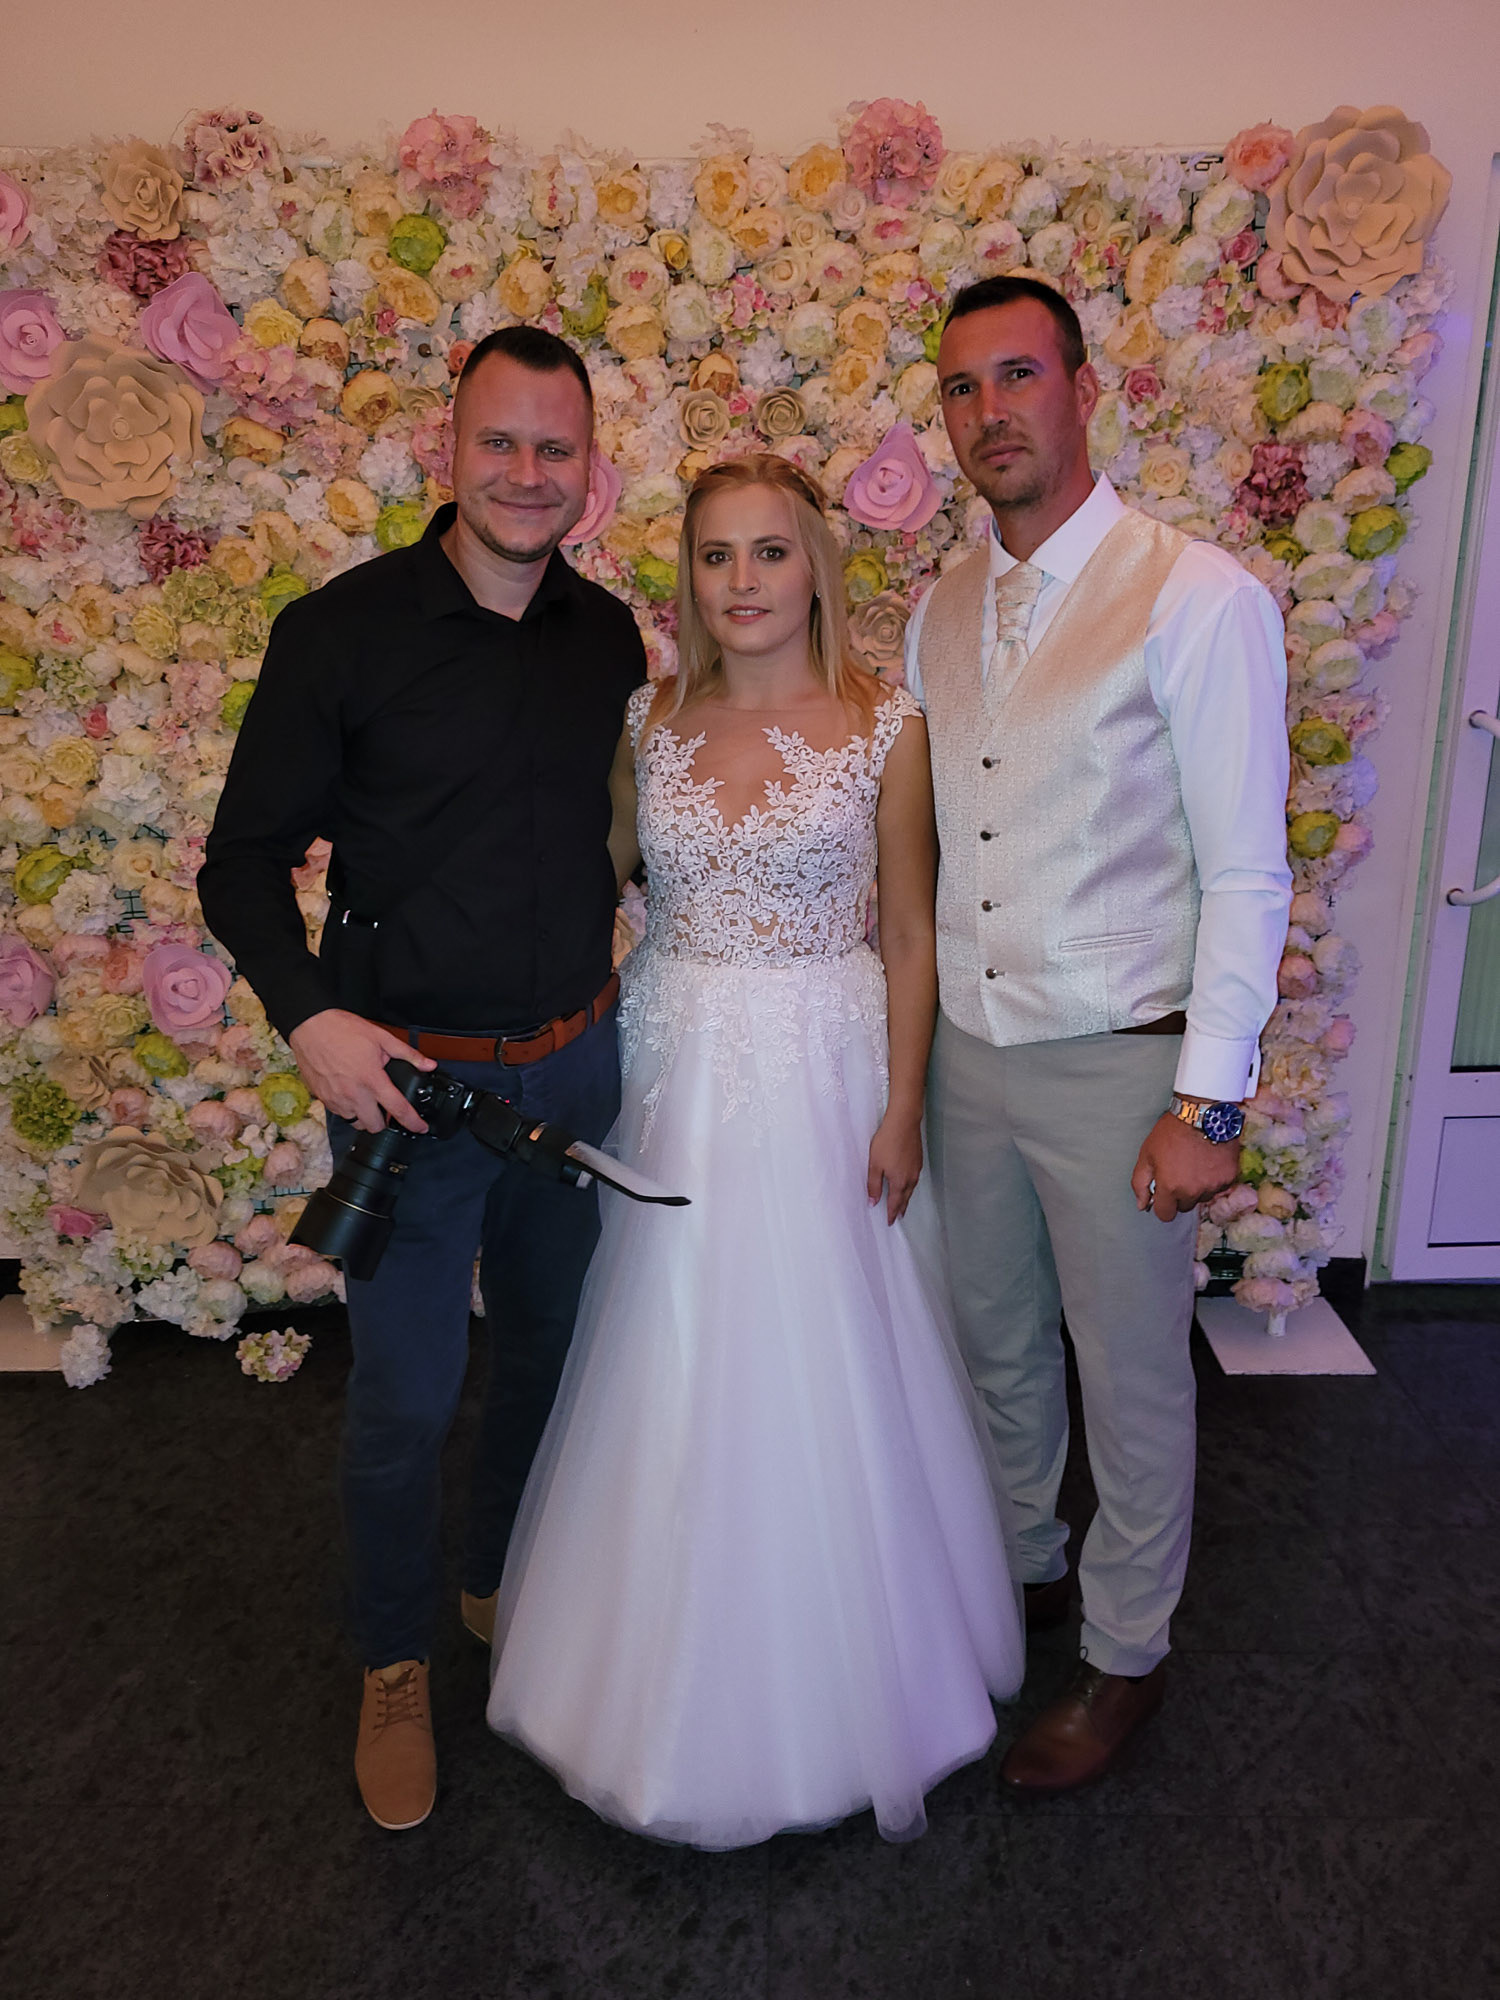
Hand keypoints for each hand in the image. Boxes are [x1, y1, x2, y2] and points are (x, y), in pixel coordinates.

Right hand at [287, 1009, 435, 1134]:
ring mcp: (336, 1098)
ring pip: (355, 1123)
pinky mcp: (322, 1098)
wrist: (310, 1026)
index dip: (413, 1122)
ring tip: (366, 1099)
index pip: (397, 1109)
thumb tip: (428, 1064)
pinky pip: (339, 1114)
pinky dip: (348, 1109)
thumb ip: (407, 1054)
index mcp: (371, 1079)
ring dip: (364, 1116)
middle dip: (384, 1122)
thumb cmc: (342, 1029)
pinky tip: (350, 1093)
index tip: (420, 1128)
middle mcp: (353, 1094)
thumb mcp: (381, 1037)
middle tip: (386, 1108)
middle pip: (374, 1126)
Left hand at [867, 1110, 922, 1225]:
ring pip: (911, 1189)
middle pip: (905, 1198)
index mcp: (899, 1182)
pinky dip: (910, 1187)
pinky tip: (908, 1184)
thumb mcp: (874, 1165)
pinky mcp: (918, 1160)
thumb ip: (873, 1185)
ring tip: (903, 1205)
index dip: (891, 1213)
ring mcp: (916, 1169)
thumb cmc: (887, 1142)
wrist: (904, 1123)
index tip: (889, 1222)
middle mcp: (910, 1178)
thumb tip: (873, 1202)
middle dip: (901, 1209)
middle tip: (898, 1217)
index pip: (895, 1203)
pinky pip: (914, 1180)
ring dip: (906, 1199)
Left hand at [1130, 1112, 1240, 1221]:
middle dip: (1181, 1194)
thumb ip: (1141, 1183)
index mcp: (1170, 1188)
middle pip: (1185, 1206)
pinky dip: (1214, 1178)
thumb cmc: (1171, 1132)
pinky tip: (1209, 1160)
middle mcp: (1193, 1191)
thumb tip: (1143, 1206)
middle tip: (1180, 1171)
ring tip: (1195, 1163)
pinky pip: (1220, 1186)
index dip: (1163, 1205)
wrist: (1204, 1113)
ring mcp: (1213, 1186)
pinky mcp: (1230, 1177)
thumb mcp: (1147, 1154)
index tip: (1165, 1194)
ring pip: (1203, 1197)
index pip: (1166, 1215)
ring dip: (1199, 1187)